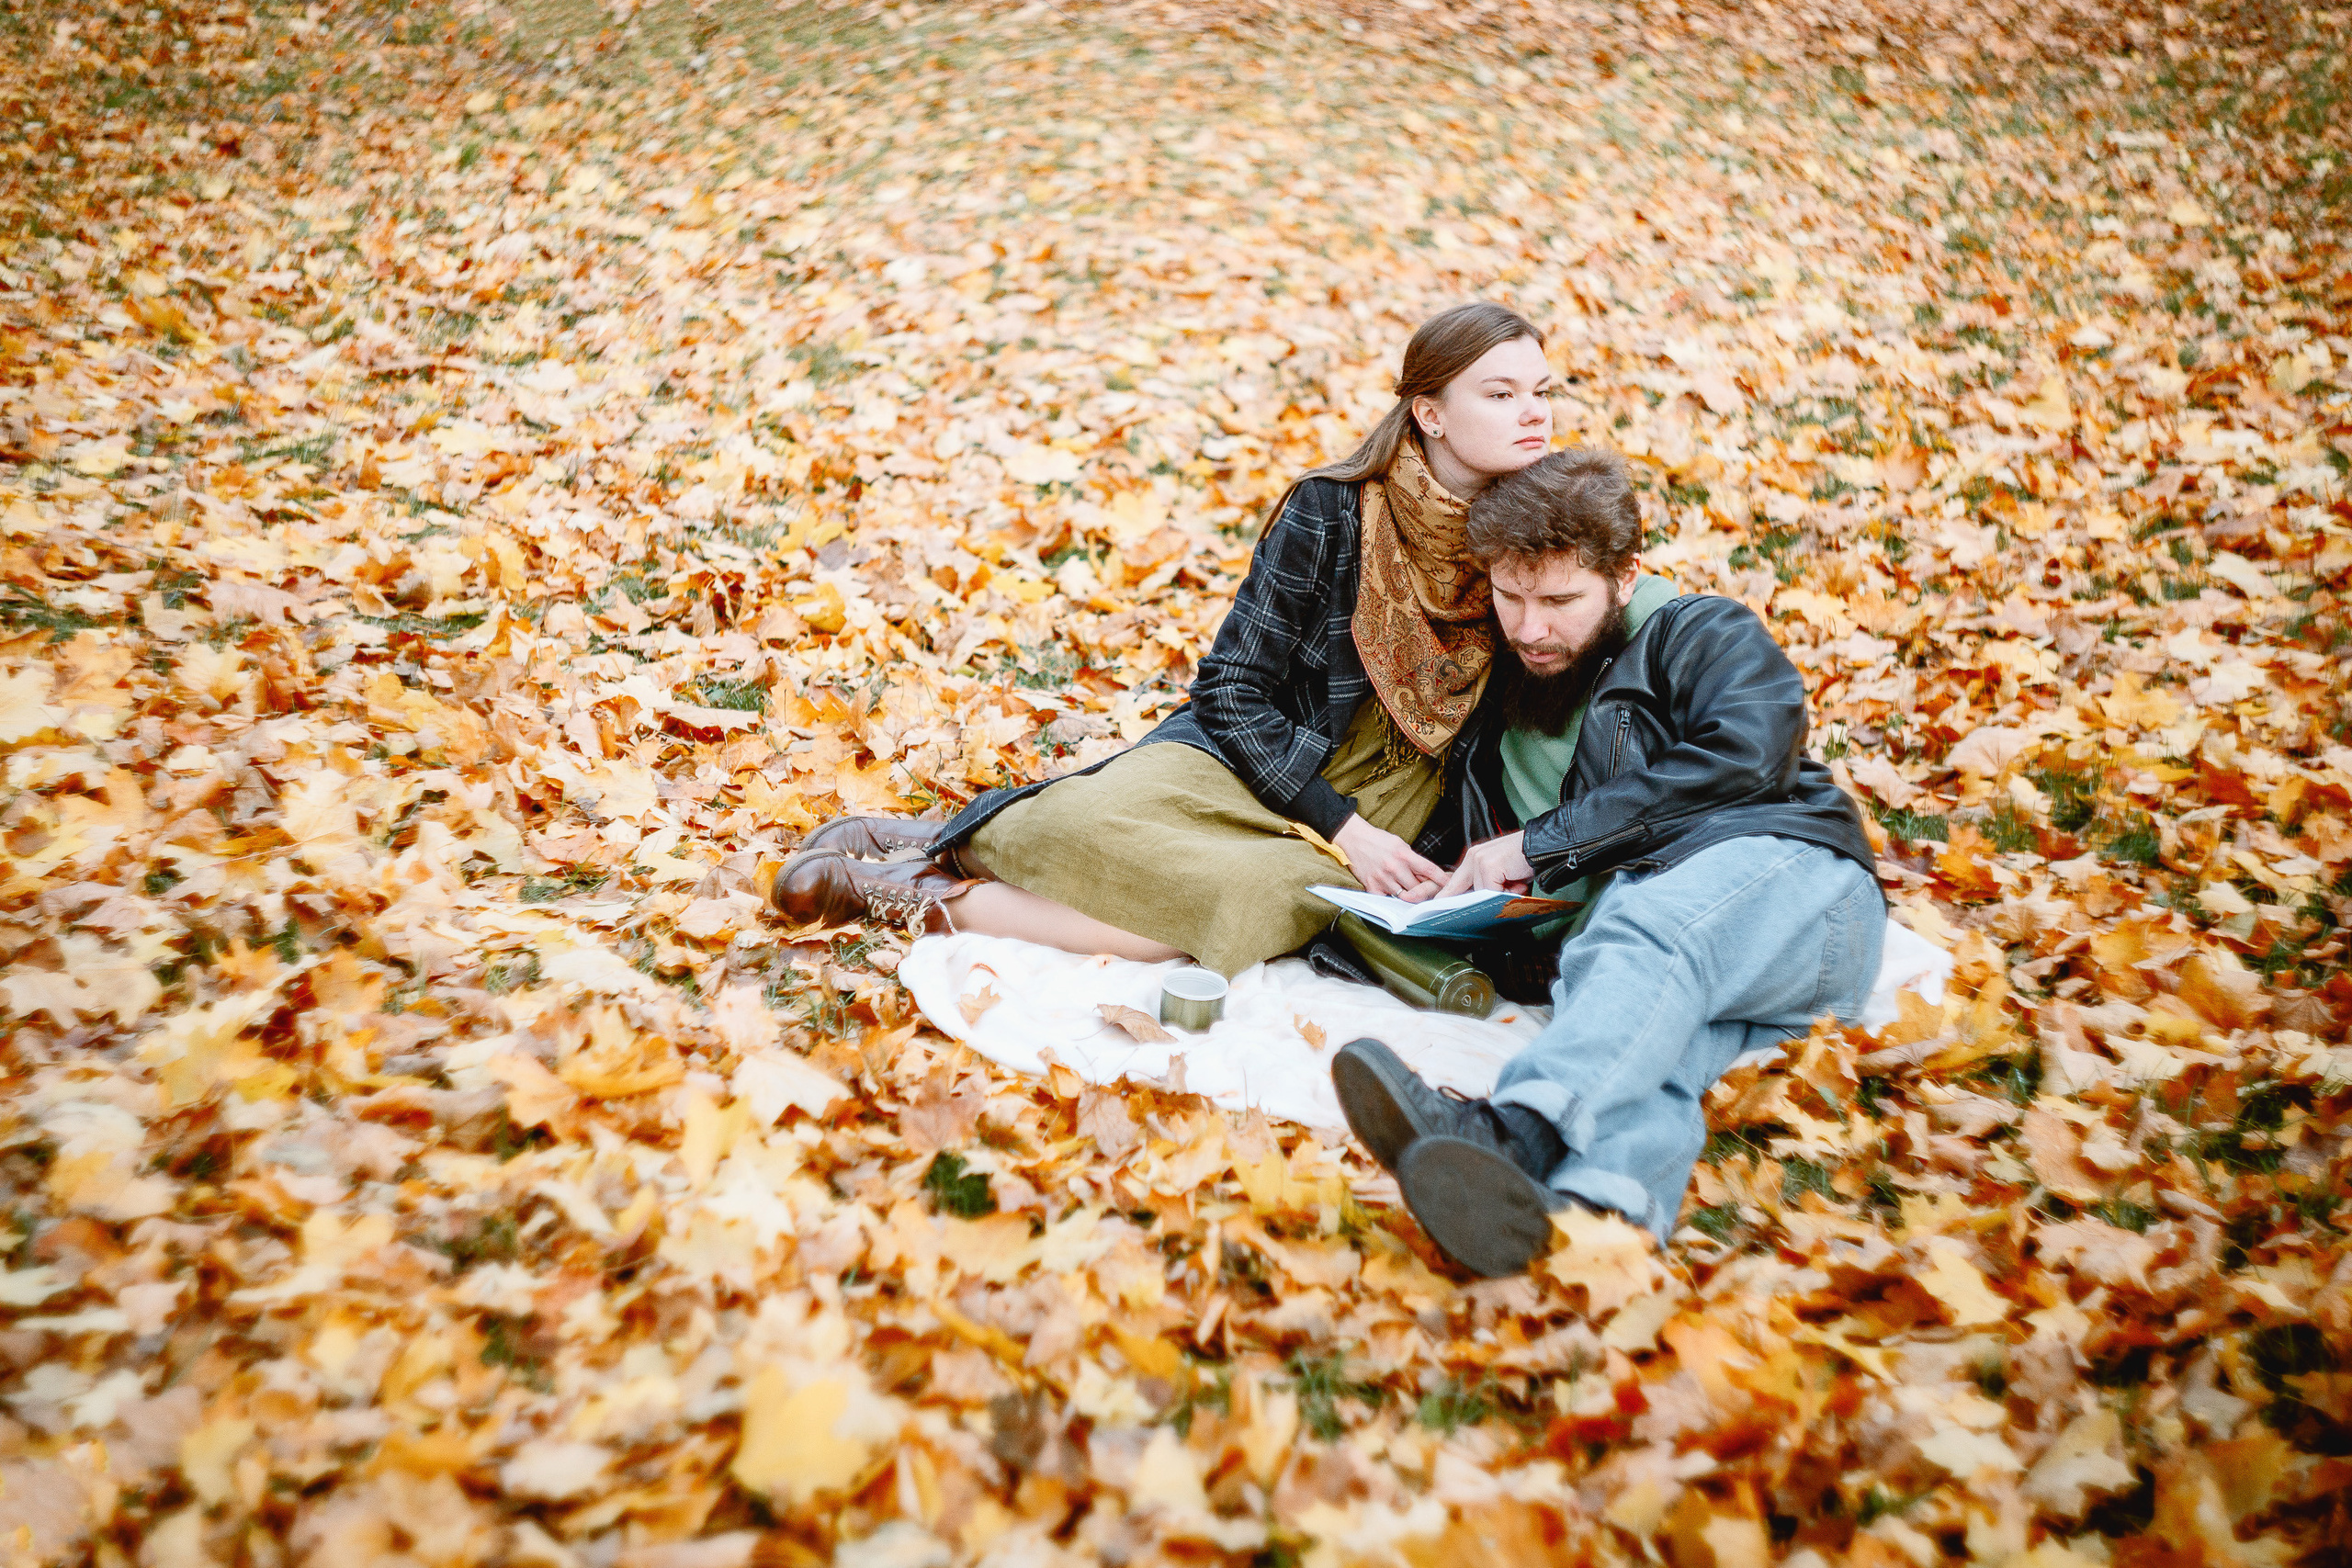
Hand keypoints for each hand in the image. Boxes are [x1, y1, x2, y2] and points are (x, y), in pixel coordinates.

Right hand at [1331, 815, 1447, 900]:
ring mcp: (1383, 878)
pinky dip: (1392, 898)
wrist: (1353, 838)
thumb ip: (1413, 859)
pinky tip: (1392, 892)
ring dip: (1409, 895)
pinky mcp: (1372, 886)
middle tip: (1428, 890)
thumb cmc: (1377, 840)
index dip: (1442, 880)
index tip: (1451, 885)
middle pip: (1419, 887)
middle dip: (1425, 890)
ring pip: (1404, 896)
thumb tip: (1427, 874)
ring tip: (1409, 890)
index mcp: (1404, 854)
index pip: (1429, 870)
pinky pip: (1387, 899)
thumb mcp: (1399, 844)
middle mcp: (1394, 867)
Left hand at [1440, 831, 1533, 896]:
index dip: (1447, 895)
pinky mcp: (1488, 865)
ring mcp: (1479, 860)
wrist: (1544, 847)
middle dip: (1471, 901)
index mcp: (1474, 858)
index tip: (1437, 905)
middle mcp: (1473, 856)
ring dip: (1501, 893)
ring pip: (1481, 892)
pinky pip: (1491, 891)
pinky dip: (1506, 892)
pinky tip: (1518, 883)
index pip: (1454, 881)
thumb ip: (1487, 885)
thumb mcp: (1502, 875)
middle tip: (1493, 900)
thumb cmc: (1525, 861)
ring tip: (1516, 884)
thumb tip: (1477, 902)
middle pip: (1462, 889)